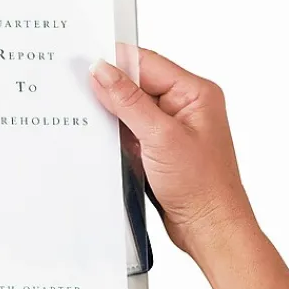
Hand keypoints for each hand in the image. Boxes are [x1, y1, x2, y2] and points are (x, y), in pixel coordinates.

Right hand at [90, 48, 255, 259]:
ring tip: (91, 119)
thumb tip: (102, 71)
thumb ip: (128, 101)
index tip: (84, 63)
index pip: (147, 63)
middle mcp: (185, 105)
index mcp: (195, 93)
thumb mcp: (159, 137)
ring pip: (130, 107)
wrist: (208, 226)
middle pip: (136, 82)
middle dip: (109, 89)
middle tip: (79, 92)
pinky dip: (115, 132)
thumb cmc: (201, 186)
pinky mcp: (159, 146)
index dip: (115, 62)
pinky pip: (130, 128)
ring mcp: (171, 126)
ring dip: (111, 113)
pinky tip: (102, 139)